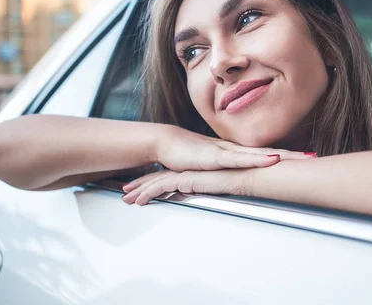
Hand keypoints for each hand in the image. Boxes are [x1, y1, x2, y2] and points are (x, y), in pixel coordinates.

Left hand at [121, 168, 253, 204]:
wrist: (245, 173)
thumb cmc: (240, 178)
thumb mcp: (222, 184)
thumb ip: (213, 188)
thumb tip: (210, 194)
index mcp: (193, 171)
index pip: (169, 177)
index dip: (154, 182)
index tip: (143, 189)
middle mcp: (186, 170)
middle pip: (157, 178)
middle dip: (140, 185)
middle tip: (127, 193)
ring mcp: (184, 173)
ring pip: (155, 182)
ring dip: (139, 190)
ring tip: (127, 199)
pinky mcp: (184, 179)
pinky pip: (160, 187)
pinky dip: (147, 193)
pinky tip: (139, 201)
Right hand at [155, 124, 313, 171]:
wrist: (168, 144)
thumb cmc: (190, 156)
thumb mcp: (212, 167)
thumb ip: (226, 172)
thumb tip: (240, 183)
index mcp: (238, 154)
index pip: (267, 155)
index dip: (288, 157)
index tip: (307, 159)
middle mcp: (237, 151)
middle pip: (271, 153)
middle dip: (294, 156)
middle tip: (315, 157)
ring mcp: (228, 152)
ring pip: (261, 155)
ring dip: (284, 156)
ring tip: (303, 158)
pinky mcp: (217, 156)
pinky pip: (241, 159)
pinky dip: (258, 160)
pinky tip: (273, 159)